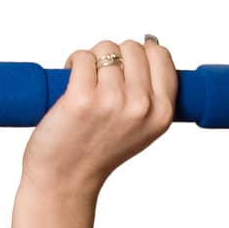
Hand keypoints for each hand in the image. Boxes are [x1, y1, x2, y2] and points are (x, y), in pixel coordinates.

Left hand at [22, 36, 178, 194]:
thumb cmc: (97, 152)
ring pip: (106, 49)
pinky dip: (73, 62)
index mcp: (162, 112)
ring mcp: (112, 101)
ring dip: (91, 60)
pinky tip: (69, 82)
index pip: (160, 55)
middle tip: (99, 81)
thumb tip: (149, 46)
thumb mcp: (142, 129)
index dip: (140, 54)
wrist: (66, 180)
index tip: (124, 70)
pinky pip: (82, 57)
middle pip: (132, 47)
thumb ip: (151, 95)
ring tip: (84, 84)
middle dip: (114, 57)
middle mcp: (141, 106)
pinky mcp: (81, 98)